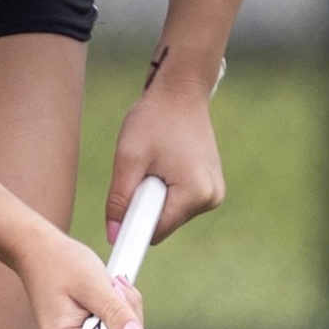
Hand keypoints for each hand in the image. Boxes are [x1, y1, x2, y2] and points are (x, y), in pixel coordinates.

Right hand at [16, 221, 146, 328]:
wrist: (40, 252)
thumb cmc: (60, 264)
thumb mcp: (92, 284)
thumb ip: (115, 313)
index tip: (116, 320)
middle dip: (128, 326)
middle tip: (116, 294)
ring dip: (127, 316)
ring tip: (111, 289)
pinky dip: (122, 314)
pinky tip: (110, 294)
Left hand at [105, 81, 224, 245]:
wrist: (181, 92)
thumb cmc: (153, 119)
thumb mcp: (128, 158)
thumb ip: (120, 200)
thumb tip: (114, 235)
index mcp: (195, 193)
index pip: (156, 232)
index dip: (132, 229)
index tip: (115, 228)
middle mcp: (211, 198)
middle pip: (163, 225)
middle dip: (144, 206)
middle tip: (140, 173)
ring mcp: (214, 193)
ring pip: (170, 215)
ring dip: (154, 197)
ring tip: (154, 164)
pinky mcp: (211, 187)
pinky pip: (178, 203)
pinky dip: (165, 191)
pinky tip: (165, 165)